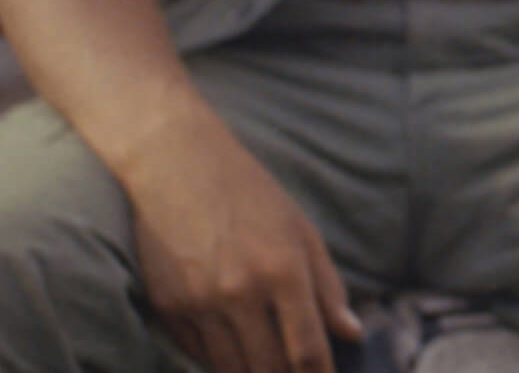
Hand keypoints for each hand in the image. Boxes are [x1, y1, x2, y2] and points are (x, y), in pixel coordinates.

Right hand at [122, 111, 360, 372]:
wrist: (175, 165)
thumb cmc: (249, 193)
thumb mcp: (301, 230)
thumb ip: (328, 286)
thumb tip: (352, 333)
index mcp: (283, 272)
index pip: (307, 349)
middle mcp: (240, 293)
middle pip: (268, 368)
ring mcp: (199, 304)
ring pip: (230, 369)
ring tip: (268, 369)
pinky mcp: (166, 307)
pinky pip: (197, 354)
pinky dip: (218, 359)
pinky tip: (234, 352)